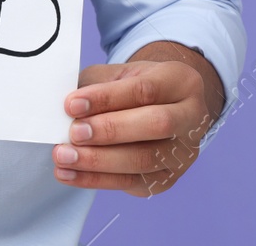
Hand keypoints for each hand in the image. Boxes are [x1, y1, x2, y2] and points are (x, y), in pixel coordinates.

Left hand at [53, 55, 217, 196]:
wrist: (161, 106)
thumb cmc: (134, 87)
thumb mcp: (118, 74)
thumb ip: (95, 86)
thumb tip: (66, 109)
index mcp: (180, 81)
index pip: (144, 90)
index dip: (106, 98)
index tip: (72, 104)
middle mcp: (191, 118)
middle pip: (156, 125)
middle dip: (110, 130)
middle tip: (74, 133)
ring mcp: (183, 153)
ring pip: (145, 160)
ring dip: (99, 161)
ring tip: (64, 156)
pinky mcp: (167, 179)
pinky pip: (131, 182)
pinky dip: (95, 179)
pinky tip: (69, 173)